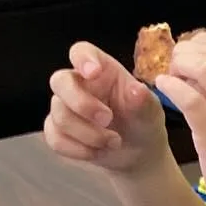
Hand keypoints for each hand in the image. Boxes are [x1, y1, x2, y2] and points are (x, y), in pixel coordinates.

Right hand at [45, 42, 168, 175]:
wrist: (138, 153)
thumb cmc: (143, 122)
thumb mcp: (151, 112)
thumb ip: (143, 101)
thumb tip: (137, 90)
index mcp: (102, 70)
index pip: (81, 52)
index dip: (82, 59)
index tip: (93, 72)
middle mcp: (79, 84)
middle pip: (59, 81)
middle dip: (82, 104)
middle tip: (108, 119)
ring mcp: (65, 107)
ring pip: (59, 115)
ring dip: (88, 134)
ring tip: (114, 142)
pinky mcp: (58, 130)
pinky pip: (54, 137)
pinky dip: (76, 149)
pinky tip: (96, 152)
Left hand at [154, 33, 205, 205]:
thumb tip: (200, 68)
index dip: (198, 45)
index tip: (184, 59)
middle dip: (183, 53)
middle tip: (171, 69)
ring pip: (204, 67)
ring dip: (177, 67)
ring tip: (168, 78)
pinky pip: (190, 98)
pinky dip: (171, 87)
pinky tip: (163, 89)